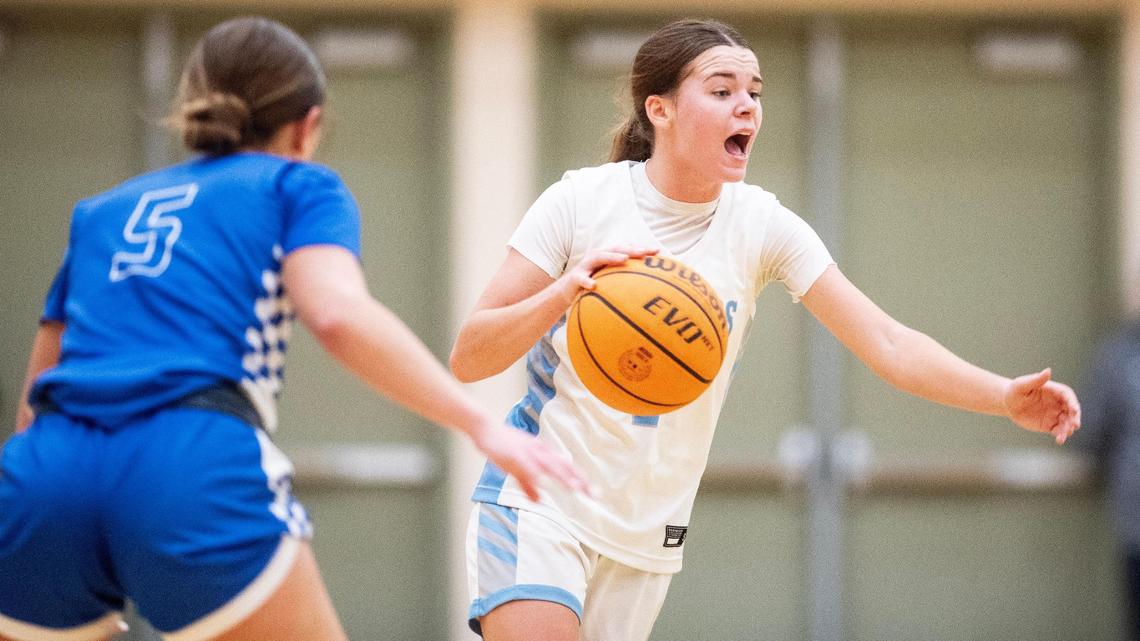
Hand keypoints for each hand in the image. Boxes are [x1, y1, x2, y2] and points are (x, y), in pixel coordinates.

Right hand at [473, 422, 590, 500]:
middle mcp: (540, 451)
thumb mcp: (518, 468)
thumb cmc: (503, 447)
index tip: (593, 493)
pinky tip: (542, 484)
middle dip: (579, 481)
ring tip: (574, 489)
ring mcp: (528, 452)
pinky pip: (527, 466)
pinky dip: (536, 475)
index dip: (581, 479)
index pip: (567, 467)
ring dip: (562, 477)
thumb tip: (539, 500)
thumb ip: (528, 484)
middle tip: (593, 495)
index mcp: (543, 453)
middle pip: (564, 467)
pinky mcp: (514, 455)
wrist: (486, 429)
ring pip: (549, 466)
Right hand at [555, 245, 658, 305]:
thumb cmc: (593, 285)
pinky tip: (593, 285)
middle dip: (631, 249)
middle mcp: (598, 256)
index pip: (627, 249)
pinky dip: (586, 281)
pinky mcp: (575, 277)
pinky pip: (581, 279)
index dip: (642, 249)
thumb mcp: (609, 281)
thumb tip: (649, 288)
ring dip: (612, 257)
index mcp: (608, 256)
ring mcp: (586, 265)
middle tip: (645, 253)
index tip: (658, 251)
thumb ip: (625, 280)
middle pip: (616, 249)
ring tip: (625, 259)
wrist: (567, 291)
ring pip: (599, 257)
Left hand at [1004, 368, 1080, 444]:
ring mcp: (1055, 414)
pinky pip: (1058, 431)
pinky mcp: (1050, 425)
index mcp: (1054, 391)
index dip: (1073, 402)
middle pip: (1071, 410)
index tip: (1075, 410)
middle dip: (1074, 417)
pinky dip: (1061, 435)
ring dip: (1068, 428)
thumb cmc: (1015, 391)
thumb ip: (1036, 379)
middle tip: (1074, 425)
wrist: (1009, 404)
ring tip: (1065, 435)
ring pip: (1066, 422)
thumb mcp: (1022, 384)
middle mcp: (1058, 403)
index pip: (1067, 396)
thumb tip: (1048, 370)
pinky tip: (1059, 440)